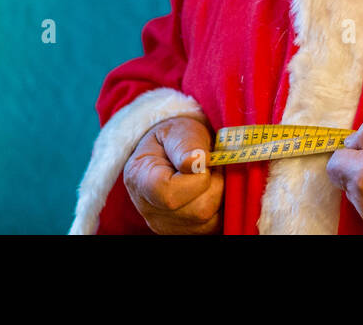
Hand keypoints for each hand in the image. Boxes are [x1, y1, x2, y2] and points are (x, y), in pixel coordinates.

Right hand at [123, 115, 222, 233]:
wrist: (174, 148)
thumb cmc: (175, 136)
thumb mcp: (177, 130)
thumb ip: (185, 144)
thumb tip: (196, 162)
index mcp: (140, 179)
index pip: (169, 195)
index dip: (197, 178)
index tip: (203, 157)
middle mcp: (150, 210)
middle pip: (197, 211)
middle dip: (215, 183)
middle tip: (213, 162)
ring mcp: (167, 225)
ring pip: (210, 220)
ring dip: (221, 193)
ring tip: (212, 173)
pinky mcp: (186, 232)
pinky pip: (216, 226)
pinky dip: (222, 205)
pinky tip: (213, 187)